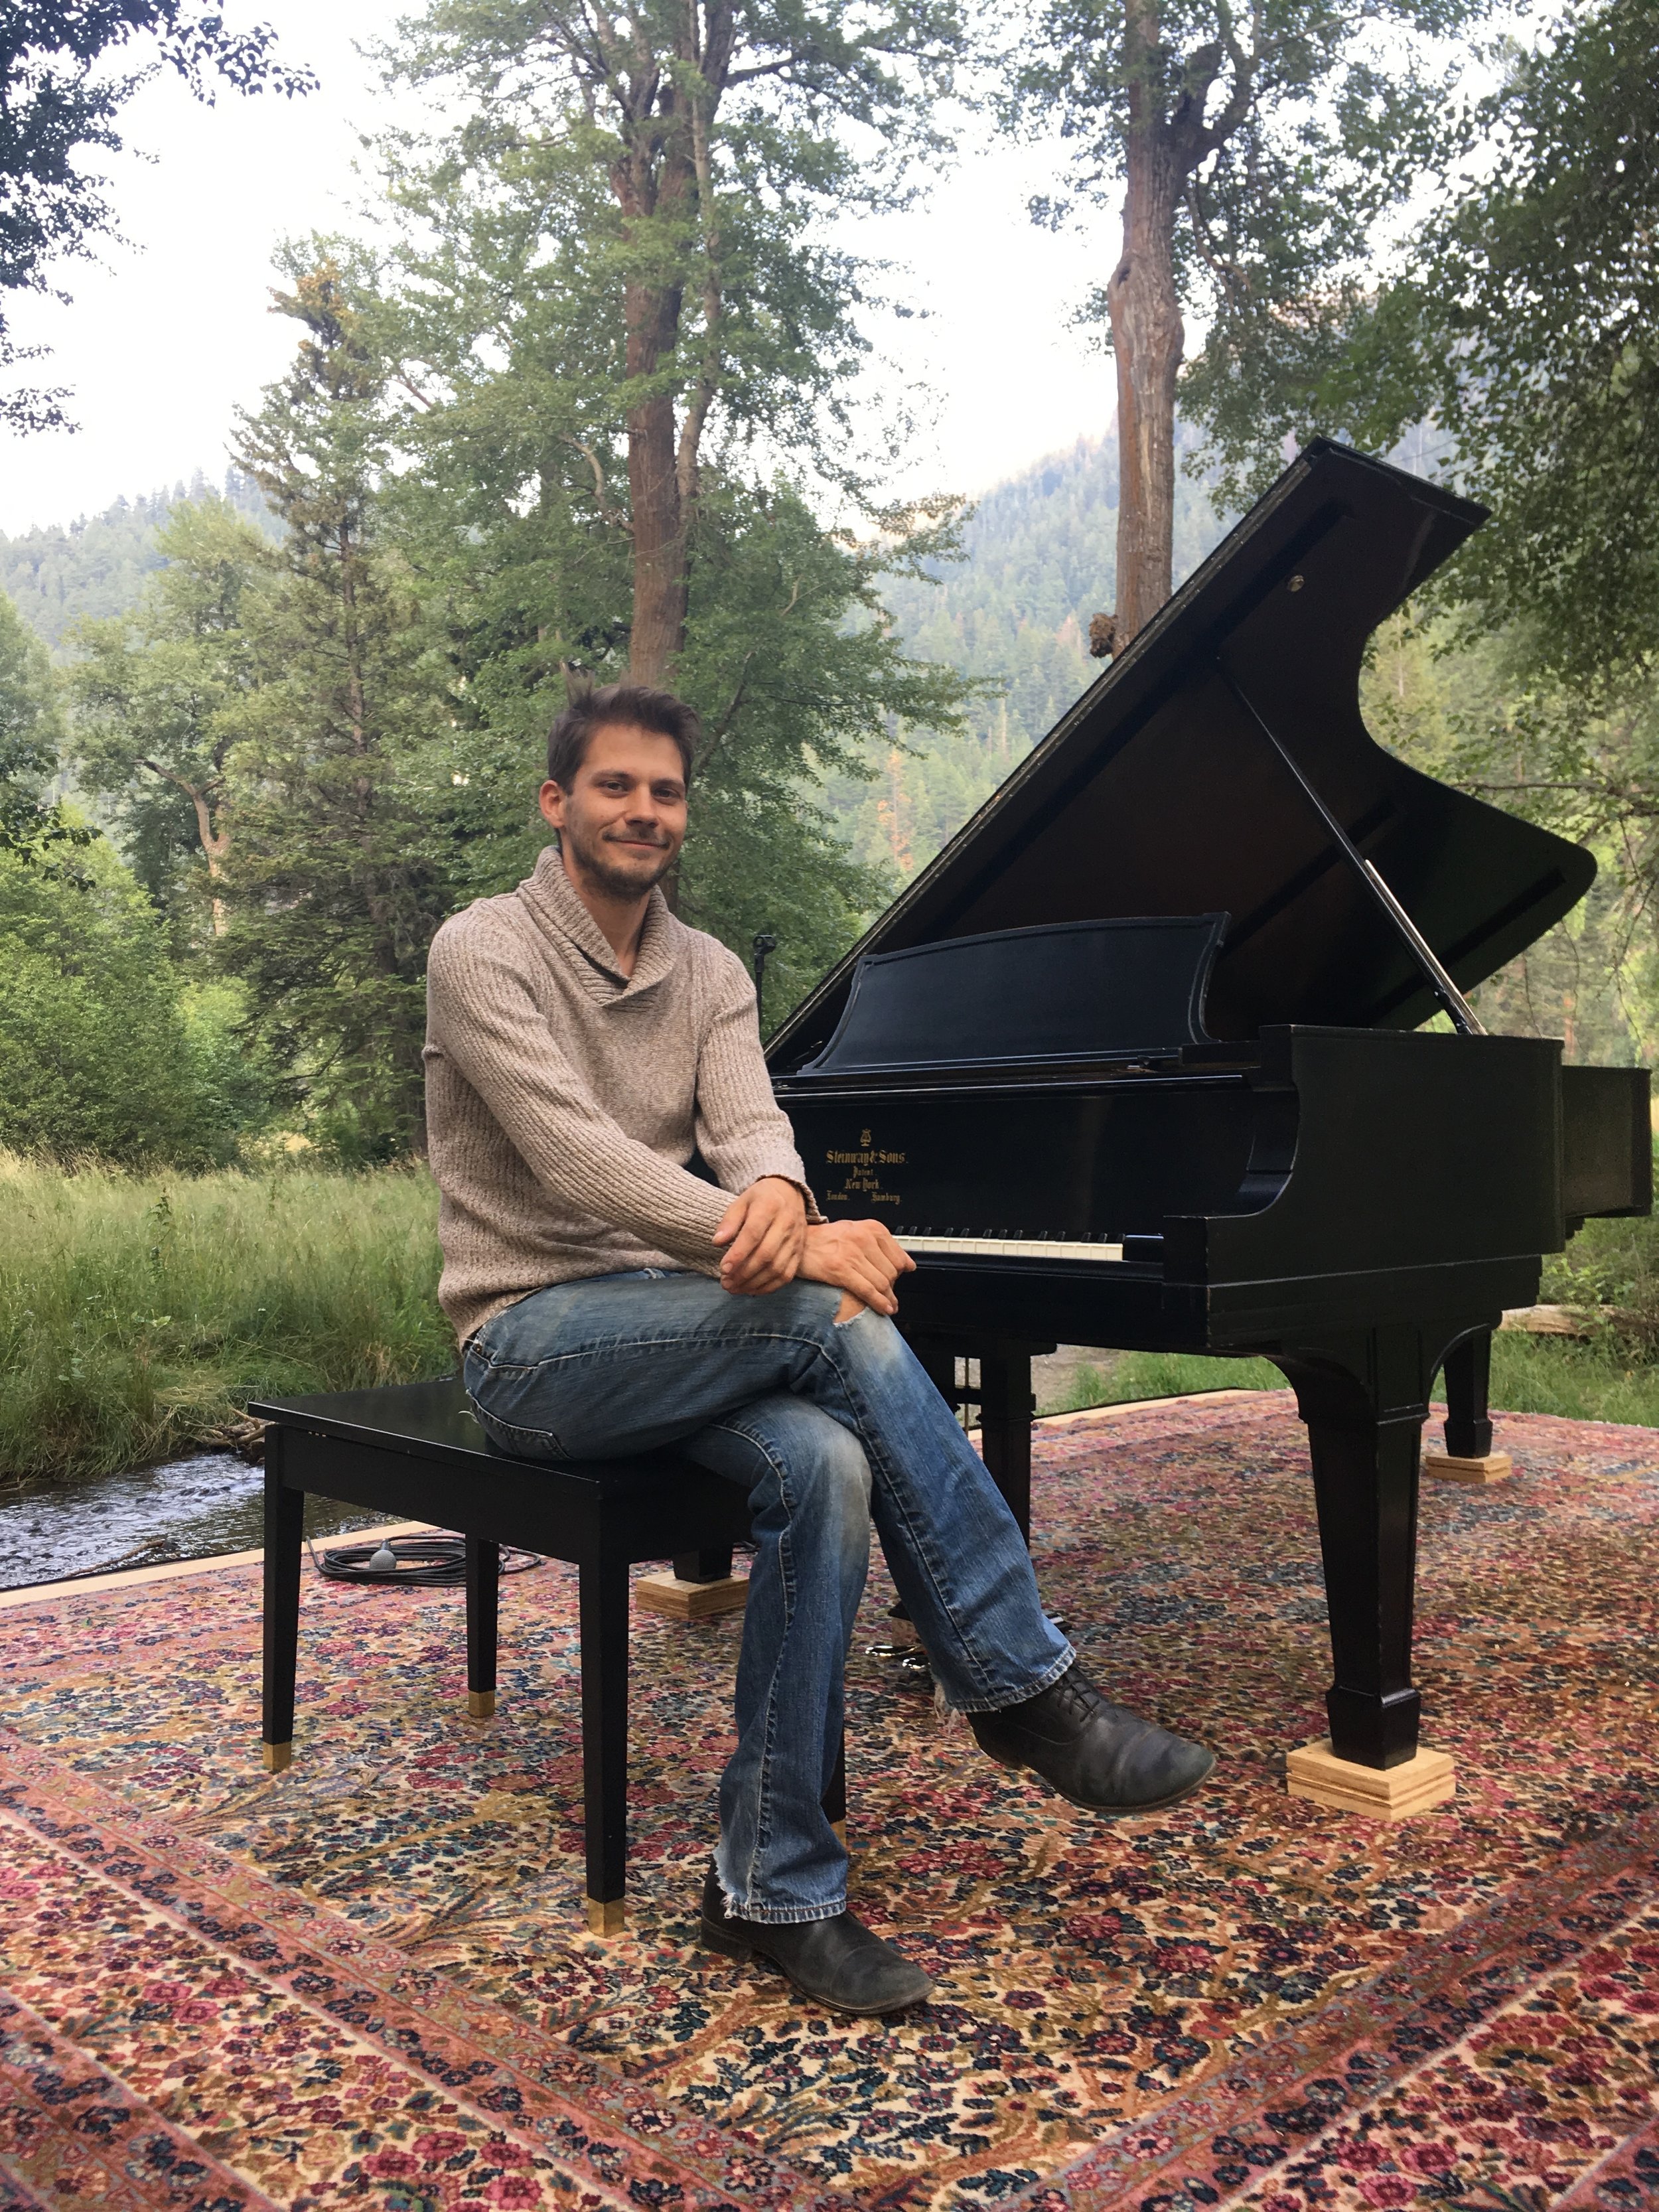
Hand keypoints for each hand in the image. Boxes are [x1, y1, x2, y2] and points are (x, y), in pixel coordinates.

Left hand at [713, 1177, 807, 1295]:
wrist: (790, 1193)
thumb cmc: (761, 1198)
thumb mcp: (741, 1201)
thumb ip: (729, 1221)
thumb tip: (717, 1242)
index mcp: (770, 1206)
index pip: (753, 1234)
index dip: (738, 1254)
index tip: (723, 1268)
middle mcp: (787, 1224)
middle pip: (766, 1254)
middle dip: (743, 1273)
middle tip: (725, 1282)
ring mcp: (796, 1240)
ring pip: (777, 1268)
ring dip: (754, 1282)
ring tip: (734, 1288)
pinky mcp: (800, 1252)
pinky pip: (787, 1275)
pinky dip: (769, 1287)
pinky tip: (751, 1289)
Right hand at [796, 1218, 915, 1317]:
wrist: (798, 1243)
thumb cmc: (825, 1239)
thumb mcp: (856, 1232)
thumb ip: (882, 1246)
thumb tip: (908, 1264)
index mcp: (871, 1228)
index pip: (898, 1256)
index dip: (901, 1271)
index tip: (901, 1277)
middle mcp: (864, 1239)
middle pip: (891, 1272)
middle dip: (892, 1286)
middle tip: (890, 1294)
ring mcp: (852, 1254)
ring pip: (881, 1283)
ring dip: (888, 1298)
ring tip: (890, 1304)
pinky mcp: (840, 1270)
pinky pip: (868, 1290)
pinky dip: (879, 1302)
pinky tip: (884, 1308)